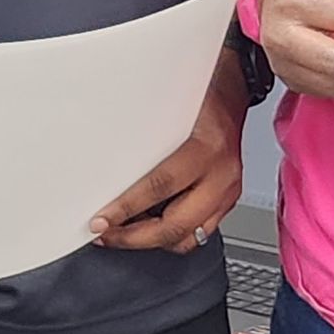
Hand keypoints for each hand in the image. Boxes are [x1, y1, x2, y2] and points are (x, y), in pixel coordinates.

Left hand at [92, 53, 248, 254]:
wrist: (232, 92)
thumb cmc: (202, 97)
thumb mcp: (171, 109)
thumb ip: (144, 136)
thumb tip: (106, 163)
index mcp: (206, 149)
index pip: (160, 187)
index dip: (126, 208)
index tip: (101, 220)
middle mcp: (220, 176)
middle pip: (175, 226)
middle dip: (135, 238)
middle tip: (107, 235)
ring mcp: (227, 192)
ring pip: (188, 237)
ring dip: (153, 241)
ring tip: (125, 234)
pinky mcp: (227, 201)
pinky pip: (198, 232)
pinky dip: (172, 235)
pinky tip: (152, 226)